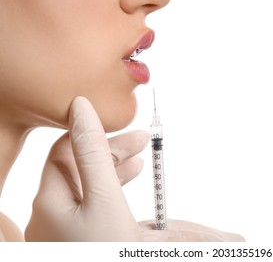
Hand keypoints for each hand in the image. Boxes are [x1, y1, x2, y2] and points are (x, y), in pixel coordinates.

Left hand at [25, 97, 243, 241]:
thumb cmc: (108, 247)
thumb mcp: (103, 197)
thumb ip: (92, 152)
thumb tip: (80, 106)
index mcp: (50, 200)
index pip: (67, 151)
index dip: (95, 133)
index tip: (125, 126)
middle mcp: (52, 212)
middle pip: (79, 166)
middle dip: (111, 149)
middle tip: (142, 139)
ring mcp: (67, 225)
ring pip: (89, 182)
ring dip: (115, 166)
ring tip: (141, 159)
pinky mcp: (84, 233)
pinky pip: (95, 200)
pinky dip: (113, 186)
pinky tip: (129, 179)